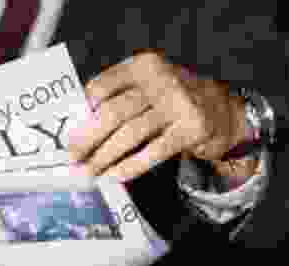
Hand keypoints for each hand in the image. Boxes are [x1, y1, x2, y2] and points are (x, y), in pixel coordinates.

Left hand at [68, 51, 248, 182]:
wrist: (222, 110)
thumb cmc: (172, 101)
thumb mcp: (147, 87)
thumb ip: (118, 98)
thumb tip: (78, 126)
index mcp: (142, 66)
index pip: (102, 86)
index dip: (81, 112)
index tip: (66, 133)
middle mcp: (160, 80)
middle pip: (112, 113)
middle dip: (87, 138)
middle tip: (73, 157)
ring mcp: (177, 105)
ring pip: (129, 135)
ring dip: (104, 157)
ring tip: (89, 171)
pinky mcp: (189, 130)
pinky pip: (151, 152)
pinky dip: (128, 167)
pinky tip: (113, 176)